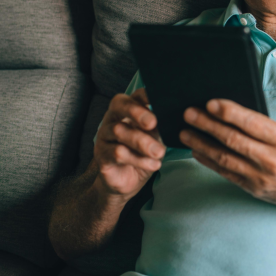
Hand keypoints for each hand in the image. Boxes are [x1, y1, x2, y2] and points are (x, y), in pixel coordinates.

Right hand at [94, 88, 165, 202]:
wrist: (127, 180)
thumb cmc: (142, 153)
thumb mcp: (154, 138)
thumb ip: (160, 126)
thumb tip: (174, 116)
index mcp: (128, 110)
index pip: (134, 96)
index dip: (144, 94)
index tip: (157, 97)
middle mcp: (113, 118)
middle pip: (119, 105)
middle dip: (137, 112)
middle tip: (153, 123)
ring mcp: (105, 136)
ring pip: (119, 131)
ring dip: (142, 142)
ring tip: (159, 152)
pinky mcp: (102, 155)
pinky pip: (117, 153)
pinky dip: (138, 159)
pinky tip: (153, 164)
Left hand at [180, 99, 275, 210]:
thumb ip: (265, 127)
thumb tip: (232, 114)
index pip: (252, 123)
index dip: (229, 112)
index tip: (210, 103)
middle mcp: (272, 160)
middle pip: (233, 140)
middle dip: (207, 125)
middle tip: (189, 114)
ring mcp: (261, 177)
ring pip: (224, 157)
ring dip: (202, 143)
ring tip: (186, 132)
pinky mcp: (253, 188)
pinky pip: (226, 173)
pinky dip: (209, 161)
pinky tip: (197, 151)